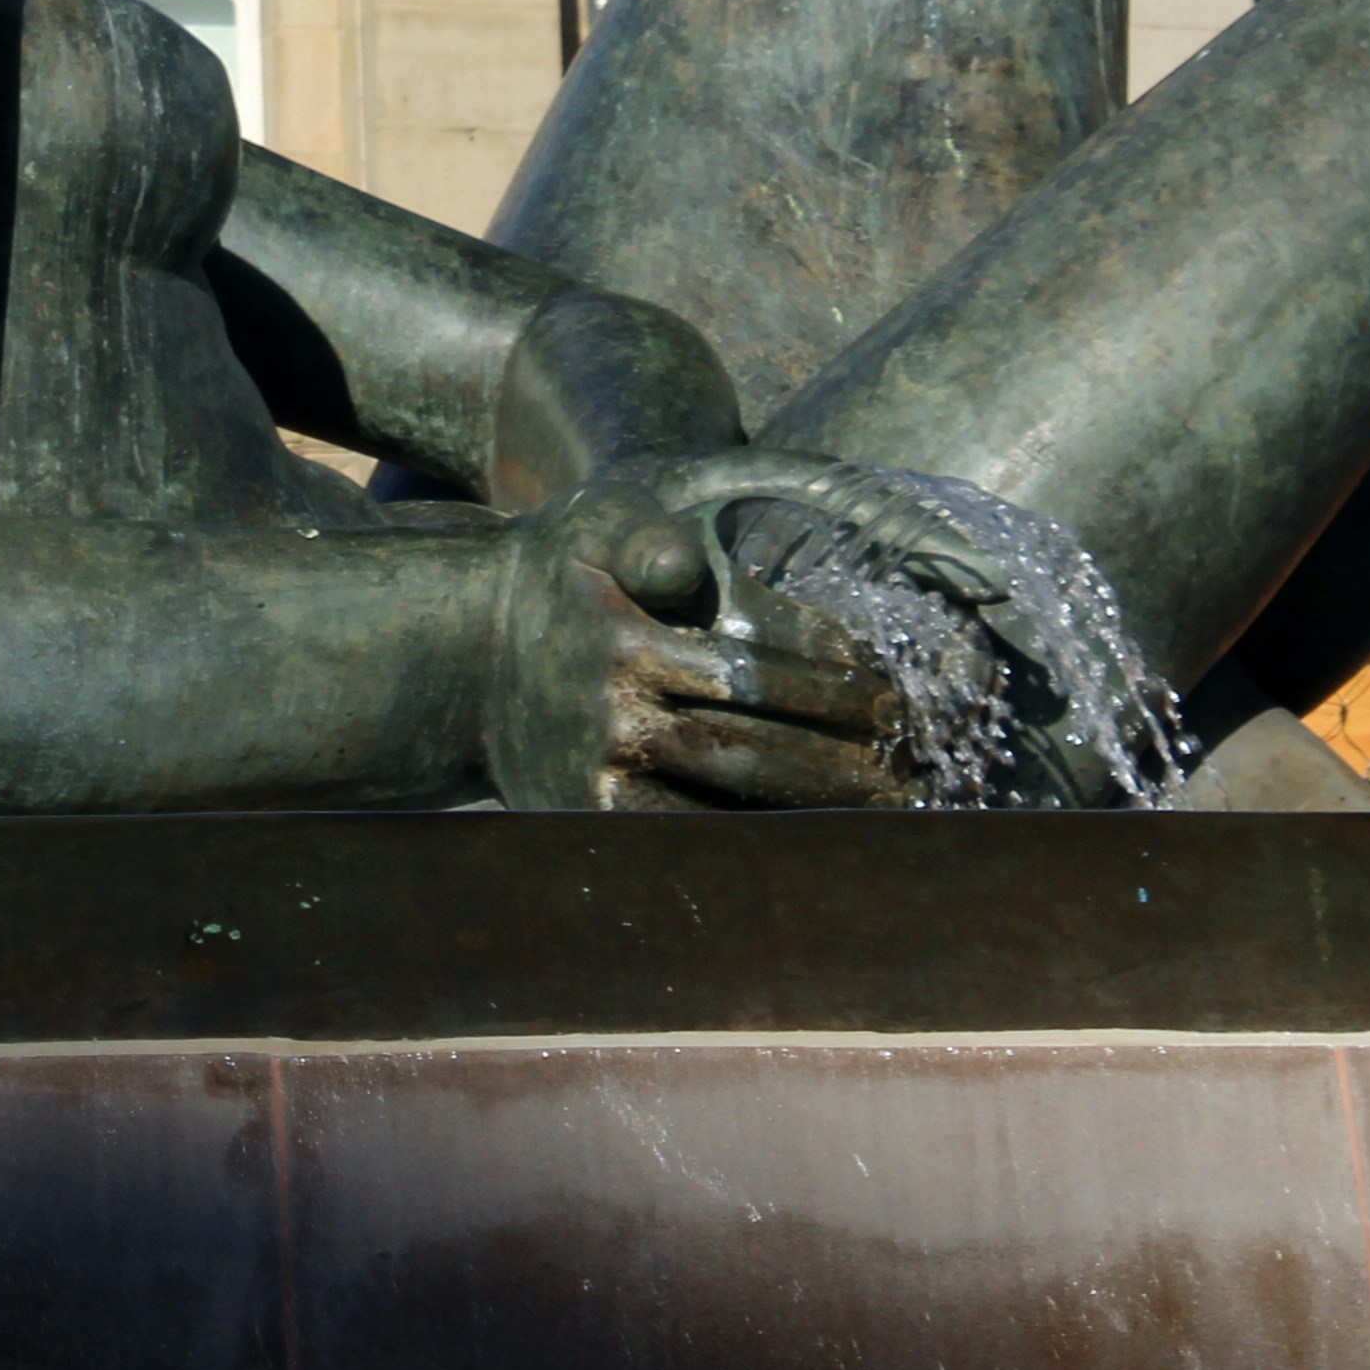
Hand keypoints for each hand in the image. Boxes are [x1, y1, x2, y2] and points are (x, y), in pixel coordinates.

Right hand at [478, 464, 910, 812]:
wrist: (459, 657)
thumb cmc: (550, 578)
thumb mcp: (587, 524)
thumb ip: (643, 531)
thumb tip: (686, 566)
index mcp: (622, 642)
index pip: (751, 669)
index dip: (831, 686)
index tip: (892, 698)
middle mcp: (610, 719)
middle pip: (747, 751)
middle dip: (839, 762)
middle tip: (910, 766)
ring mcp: (596, 780)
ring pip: (721, 806)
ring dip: (808, 812)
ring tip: (881, 812)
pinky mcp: (586, 821)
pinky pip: (681, 839)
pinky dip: (749, 844)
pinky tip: (808, 844)